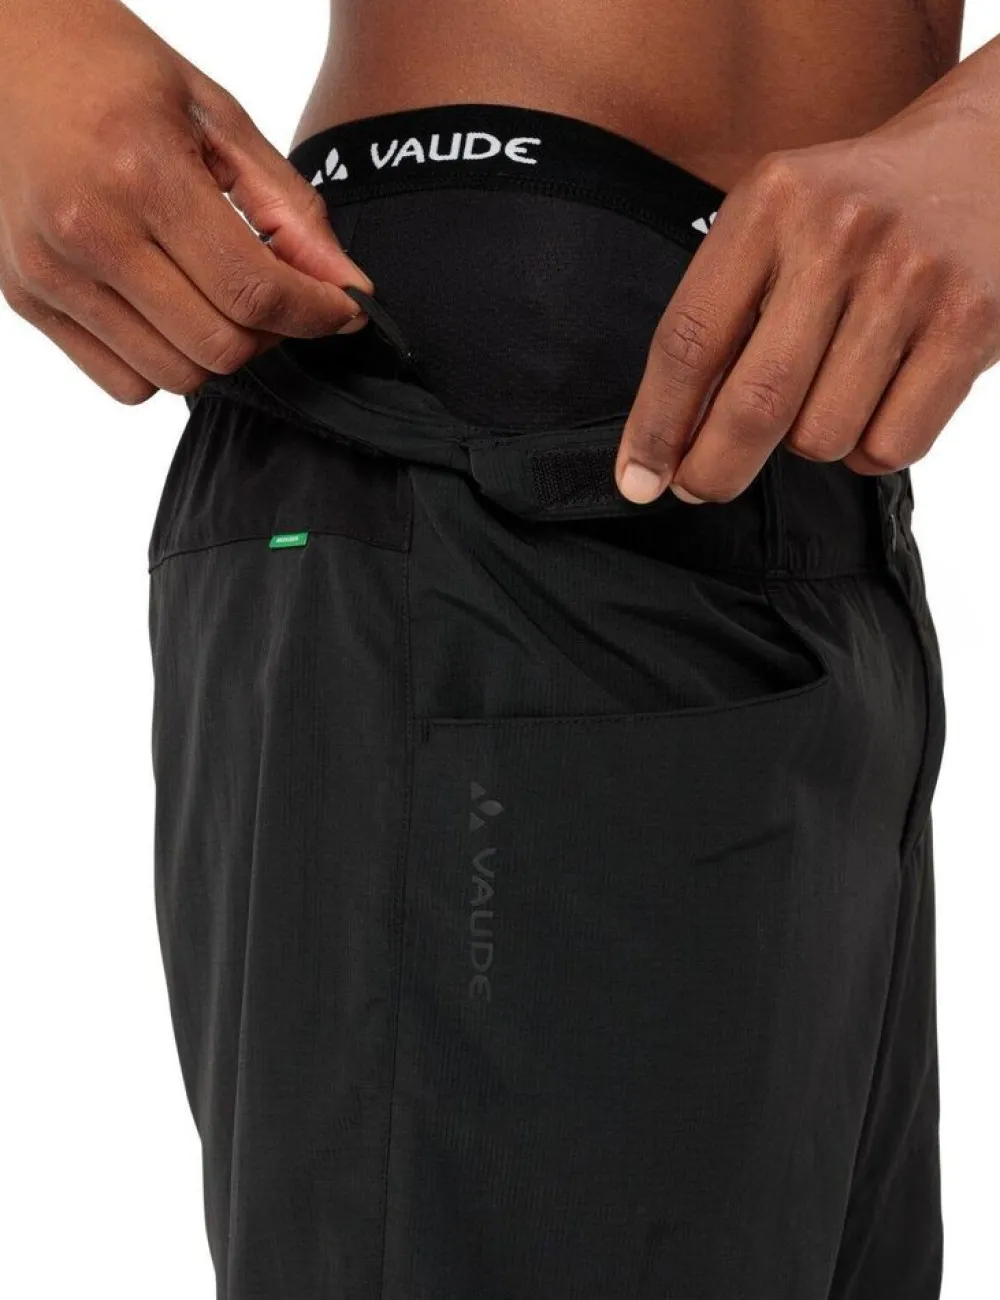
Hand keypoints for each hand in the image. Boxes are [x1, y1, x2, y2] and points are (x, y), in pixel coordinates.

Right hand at [0, 0, 371, 403]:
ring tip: (220, 297)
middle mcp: (88, 232)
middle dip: (272, 333)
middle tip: (280, 295)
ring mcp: (50, 273)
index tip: (343, 308)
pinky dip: (164, 363)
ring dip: (219, 350)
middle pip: (219, 347)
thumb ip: (290, 210)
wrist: (8, 52)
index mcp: (140, 174)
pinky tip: (169, 309)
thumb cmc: (112, 69)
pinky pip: (125, 384)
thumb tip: (347, 286)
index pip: (253, 290)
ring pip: (176, 377)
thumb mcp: (217, 117)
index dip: (316, 313)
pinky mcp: (27, 298)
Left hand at [616, 93, 999, 503]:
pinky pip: (891, 446)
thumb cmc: (856, 210)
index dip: (655, 426)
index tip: (636, 481)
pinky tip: (874, 404)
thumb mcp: (776, 223)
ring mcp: (912, 279)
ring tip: (823, 397)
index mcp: (770, 204)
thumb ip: (723, 315)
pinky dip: (870, 451)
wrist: (989, 155)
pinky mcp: (972, 323)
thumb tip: (669, 443)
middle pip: (754, 404)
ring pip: (822, 436)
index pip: (689, 341)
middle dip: (714, 469)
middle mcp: (839, 235)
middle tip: (701, 488)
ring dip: (808, 444)